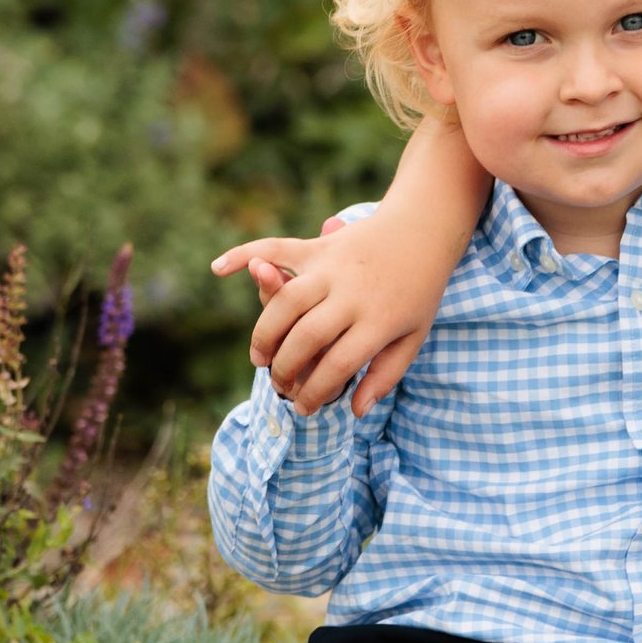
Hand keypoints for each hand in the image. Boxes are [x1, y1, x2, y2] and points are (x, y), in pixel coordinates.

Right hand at [212, 220, 433, 418]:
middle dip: (286, 369)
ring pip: (285, 302)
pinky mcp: (318, 247)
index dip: (316, 392)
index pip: (338, 366)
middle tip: (281, 387)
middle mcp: (352, 294)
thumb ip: (385, 375)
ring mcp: (332, 267)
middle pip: (306, 337)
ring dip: (265, 333)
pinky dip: (244, 254)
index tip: (306, 408)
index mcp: (379, 321)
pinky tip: (218, 269)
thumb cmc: (418, 294)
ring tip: (260, 357)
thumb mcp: (413, 338)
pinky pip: (275, 248)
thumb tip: (355, 410)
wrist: (424, 232)